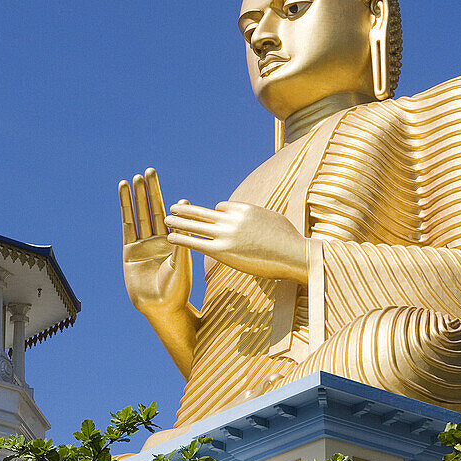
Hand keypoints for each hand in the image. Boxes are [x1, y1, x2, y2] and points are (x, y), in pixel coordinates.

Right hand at [119, 168, 192, 314]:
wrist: (160, 308)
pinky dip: (125, 208)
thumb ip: (181, 242)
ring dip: (137, 196)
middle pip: (154, 210)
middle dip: (152, 191)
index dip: (175, 206)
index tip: (180, 198)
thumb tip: (183, 221)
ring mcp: (143, 244)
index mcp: (175, 243)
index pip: (174, 219)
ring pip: (140, 215)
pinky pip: (127, 226)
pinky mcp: (129, 250)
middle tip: (150, 171)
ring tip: (135, 178)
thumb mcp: (182, 264)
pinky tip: (124, 194)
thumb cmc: (177, 289)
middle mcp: (159, 240)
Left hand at [165, 201, 308, 283]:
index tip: (210, 220)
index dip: (215, 214)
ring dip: (179, 221)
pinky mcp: (223, 251)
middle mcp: (232, 218)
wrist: (294, 253)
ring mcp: (226, 234)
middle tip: (174, 207)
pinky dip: (181, 238)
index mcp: (244, 209)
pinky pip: (196, 242)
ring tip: (166, 219)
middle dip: (187, 209)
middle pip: (203, 212)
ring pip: (196, 225)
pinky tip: (170, 237)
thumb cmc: (289, 240)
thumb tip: (257, 219)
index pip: (221, 207)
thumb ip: (259, 217)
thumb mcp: (273, 219)